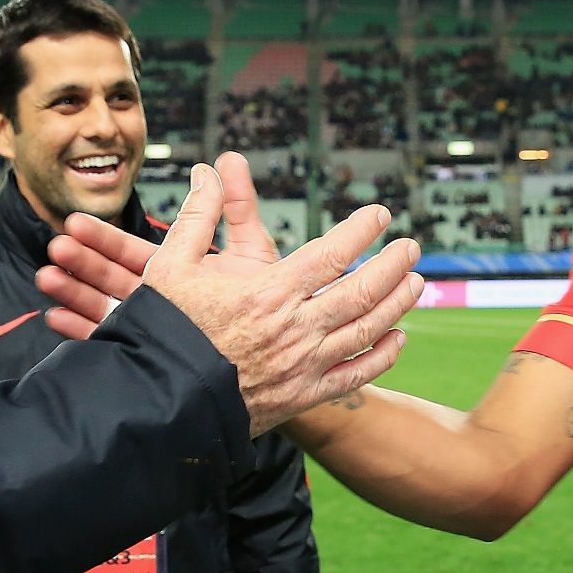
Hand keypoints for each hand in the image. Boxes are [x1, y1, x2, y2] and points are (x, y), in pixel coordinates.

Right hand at [36, 153, 423, 435]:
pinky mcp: (301, 396)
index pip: (333, 254)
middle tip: (412, 248)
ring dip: (398, 304)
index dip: (362, 231)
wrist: (156, 400)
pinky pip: (354, 375)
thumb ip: (198, 215)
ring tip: (416, 284)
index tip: (381, 215)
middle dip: (393, 266)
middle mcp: (295, 328)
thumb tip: (208, 171)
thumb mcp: (171, 265)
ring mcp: (303, 366)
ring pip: (367, 331)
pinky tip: (397, 340)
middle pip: (363, 292)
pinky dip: (383, 357)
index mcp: (268, 292)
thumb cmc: (163, 330)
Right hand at [37, 152, 279, 339]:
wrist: (278, 369)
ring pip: (112, 310)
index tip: (75, 225)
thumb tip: (229, 159)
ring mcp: (157, 335)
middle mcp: (167, 307)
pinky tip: (60, 323)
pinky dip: (90, 334)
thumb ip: (236, 206)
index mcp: (184, 280)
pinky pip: (119, 345)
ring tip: (47, 281)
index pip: (139, 253)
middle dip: (87, 261)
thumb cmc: (269, 307)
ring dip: (79, 293)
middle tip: (55, 248)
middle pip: (119, 281)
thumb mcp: (250, 251)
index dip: (107, 239)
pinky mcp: (151, 361)